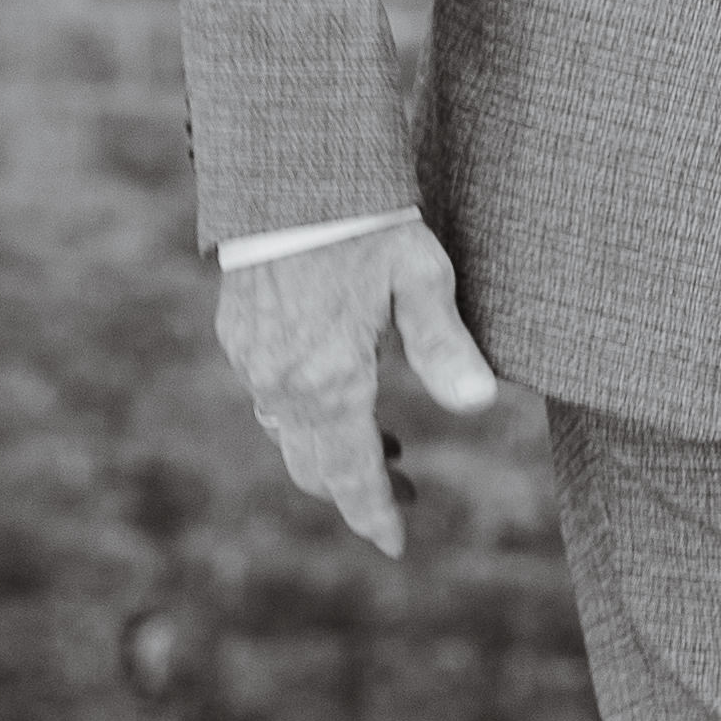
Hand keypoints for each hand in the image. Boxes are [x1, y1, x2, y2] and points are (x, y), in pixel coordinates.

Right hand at [215, 218, 499, 558]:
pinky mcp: (240, 336)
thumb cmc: (364, 222)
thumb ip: (445, 347)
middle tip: (407, 494)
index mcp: (329, 381)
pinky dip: (306, 416)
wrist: (288, 175)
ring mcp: (253, 362)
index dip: (374, 514)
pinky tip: (339, 395)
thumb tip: (481, 404)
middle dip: (357, 492)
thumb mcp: (419, 279)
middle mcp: (281, 383)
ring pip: (290, 435)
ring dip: (332, 453)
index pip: (350, 474)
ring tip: (385, 447)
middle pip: (314, 467)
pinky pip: (270, 400)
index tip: (395, 545)